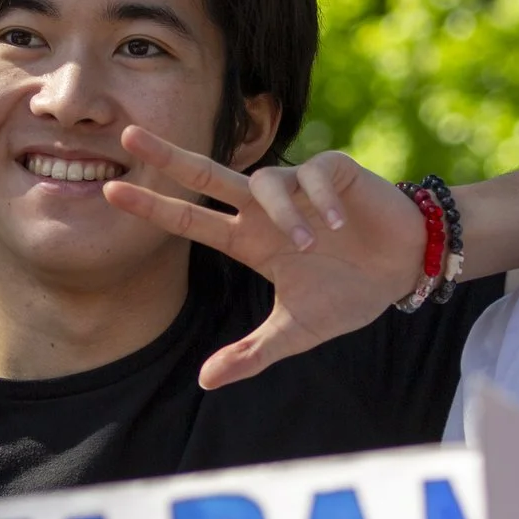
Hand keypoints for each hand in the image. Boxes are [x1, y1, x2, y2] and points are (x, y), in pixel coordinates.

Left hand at [102, 125, 429, 387]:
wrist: (405, 268)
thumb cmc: (349, 294)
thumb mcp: (297, 333)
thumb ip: (252, 354)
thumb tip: (204, 381)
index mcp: (250, 241)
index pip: (191, 220)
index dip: (154, 207)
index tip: (112, 192)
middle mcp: (265, 210)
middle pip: (208, 175)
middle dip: (170, 157)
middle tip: (130, 137)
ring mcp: (296, 190)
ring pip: (264, 180)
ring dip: (281, 213)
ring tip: (307, 246)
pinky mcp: (333, 174)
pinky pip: (311, 176)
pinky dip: (318, 201)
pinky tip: (338, 225)